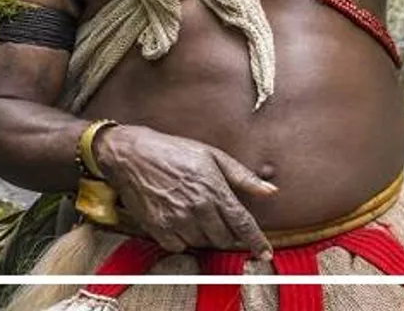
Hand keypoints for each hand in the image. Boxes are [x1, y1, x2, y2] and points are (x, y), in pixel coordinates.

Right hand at [95, 125, 276, 258]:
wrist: (133, 154)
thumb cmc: (173, 151)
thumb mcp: (212, 155)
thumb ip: (243, 176)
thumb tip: (270, 190)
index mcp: (213, 189)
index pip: (242, 223)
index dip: (256, 241)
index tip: (264, 252)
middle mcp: (197, 207)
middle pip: (224, 238)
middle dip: (227, 233)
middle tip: (218, 218)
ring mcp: (177, 220)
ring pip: (203, 243)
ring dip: (205, 234)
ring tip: (196, 212)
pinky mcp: (159, 228)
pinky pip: (181, 246)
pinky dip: (184, 238)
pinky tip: (181, 219)